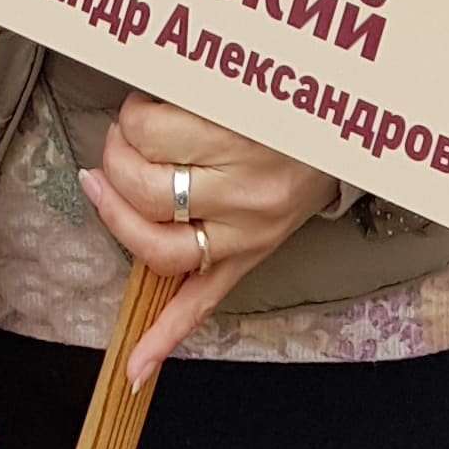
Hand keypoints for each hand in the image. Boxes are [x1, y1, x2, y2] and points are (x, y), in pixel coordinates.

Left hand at [83, 94, 335, 386]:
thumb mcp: (241, 82)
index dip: (131, 117)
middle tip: (119, 141)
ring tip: (104, 188)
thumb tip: (137, 93)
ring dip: (116, 219)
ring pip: (157, 246)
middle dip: (115, 160)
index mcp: (241, 135)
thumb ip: (192, 84)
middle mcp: (243, 192)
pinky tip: (135, 366)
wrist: (344, 139)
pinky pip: (202, 304)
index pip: (150, 132)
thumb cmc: (286, 104)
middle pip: (145, 189)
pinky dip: (165, 337)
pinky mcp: (248, 260)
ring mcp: (245, 234)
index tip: (138, 108)